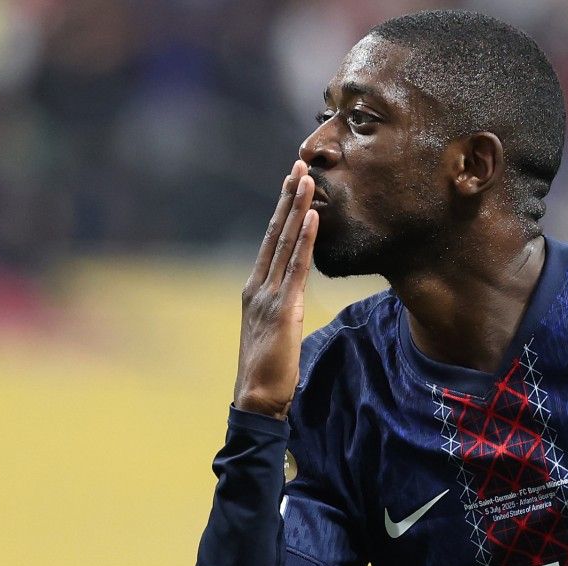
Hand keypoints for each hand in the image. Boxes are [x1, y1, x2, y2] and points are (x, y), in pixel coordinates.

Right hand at [234, 161, 318, 419]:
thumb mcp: (275, 332)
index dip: (282, 212)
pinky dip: (306, 239)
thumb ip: (282, 309)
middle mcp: (256, 286)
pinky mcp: (282, 308)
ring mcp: (267, 295)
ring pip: (285, 242)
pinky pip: (296, 267)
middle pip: (275, 233)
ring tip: (307, 179)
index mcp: (254, 290)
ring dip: (298, 209)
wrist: (257, 398)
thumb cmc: (268, 372)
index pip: (271, 243)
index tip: (291, 184)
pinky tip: (314, 217)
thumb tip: (295, 296)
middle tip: (298, 165)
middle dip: (288, 198)